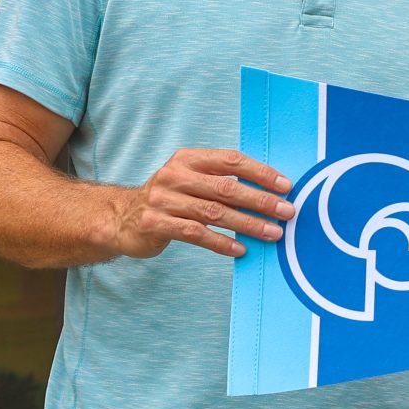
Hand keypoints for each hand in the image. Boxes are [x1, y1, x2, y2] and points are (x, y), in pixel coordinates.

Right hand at [103, 150, 294, 259]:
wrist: (121, 217)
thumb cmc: (170, 198)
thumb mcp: (191, 180)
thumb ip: (222, 181)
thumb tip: (270, 191)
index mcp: (188, 159)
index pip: (231, 161)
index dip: (260, 172)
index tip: (286, 186)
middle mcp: (174, 175)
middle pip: (226, 188)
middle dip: (261, 200)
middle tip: (287, 211)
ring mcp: (163, 200)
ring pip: (214, 213)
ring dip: (248, 224)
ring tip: (272, 233)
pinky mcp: (155, 224)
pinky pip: (195, 234)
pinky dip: (221, 242)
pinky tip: (240, 249)